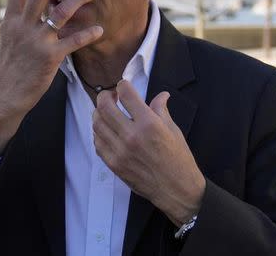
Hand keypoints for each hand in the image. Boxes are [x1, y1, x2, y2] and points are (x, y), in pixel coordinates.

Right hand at [0, 0, 102, 159]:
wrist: (6, 94)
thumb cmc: (11, 65)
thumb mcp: (8, 38)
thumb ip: (19, 19)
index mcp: (10, 21)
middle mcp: (22, 28)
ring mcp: (36, 43)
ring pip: (59, 14)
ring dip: (77, 1)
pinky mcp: (50, 58)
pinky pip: (73, 41)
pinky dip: (88, 34)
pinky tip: (99, 29)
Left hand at [93, 81, 205, 225]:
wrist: (177, 190)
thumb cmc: (179, 160)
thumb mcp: (173, 130)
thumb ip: (161, 110)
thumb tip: (161, 95)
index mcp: (149, 124)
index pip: (126, 94)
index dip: (122, 85)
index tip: (123, 86)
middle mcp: (131, 136)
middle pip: (104, 106)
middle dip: (105, 96)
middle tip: (111, 96)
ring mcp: (120, 151)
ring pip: (96, 123)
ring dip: (99, 113)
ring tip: (107, 112)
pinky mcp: (113, 163)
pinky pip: (97, 142)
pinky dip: (99, 132)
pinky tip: (107, 130)